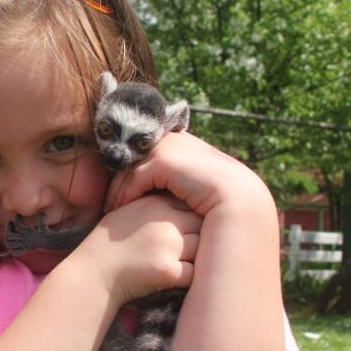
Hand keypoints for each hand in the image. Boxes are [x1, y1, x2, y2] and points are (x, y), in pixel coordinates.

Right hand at [74, 193, 200, 305]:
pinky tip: (175, 279)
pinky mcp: (168, 271)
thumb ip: (156, 207)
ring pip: (202, 248)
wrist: (91, 275)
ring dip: (197, 257)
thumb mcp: (128, 212)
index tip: (188, 231)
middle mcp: (164, 222)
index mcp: (155, 204)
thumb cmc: (108, 246)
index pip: (192, 204)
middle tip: (193, 249)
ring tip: (181, 264)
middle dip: (200, 237)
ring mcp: (168, 246)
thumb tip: (189, 206)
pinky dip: (189, 277)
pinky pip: (195, 273)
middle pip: (202, 224)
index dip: (193, 218)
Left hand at [105, 131, 267, 217]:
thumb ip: (183, 185)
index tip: (120, 195)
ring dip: (119, 188)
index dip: (133, 172)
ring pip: (132, 166)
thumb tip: (165, 192)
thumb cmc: (225, 205)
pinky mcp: (166, 160)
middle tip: (108, 204)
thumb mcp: (200, 190)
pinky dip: (125, 193)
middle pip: (136, 156)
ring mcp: (172, 147)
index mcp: (187, 145)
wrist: (242, 205)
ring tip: (110, 210)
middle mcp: (179, 140)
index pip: (150, 153)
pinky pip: (136, 176)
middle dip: (121, 179)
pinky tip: (119, 210)